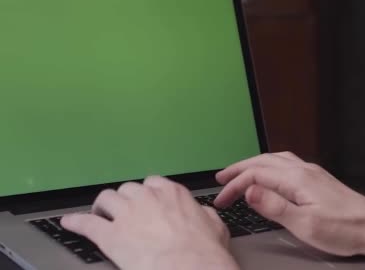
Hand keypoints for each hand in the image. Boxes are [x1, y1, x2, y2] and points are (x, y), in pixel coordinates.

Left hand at [61, 176, 238, 269]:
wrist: (188, 267)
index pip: (152, 183)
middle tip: (123, 210)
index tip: (145, 201)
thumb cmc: (203, 251)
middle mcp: (147, 198)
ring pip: (106, 199)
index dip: (147, 193)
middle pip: (127, 189)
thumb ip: (205, 214)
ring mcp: (126, 215)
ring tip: (99, 213)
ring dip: (102, 207)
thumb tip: (204, 214)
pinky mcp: (109, 235)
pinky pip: (86, 223)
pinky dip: (76, 222)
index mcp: (172, 193)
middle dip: (125, 199)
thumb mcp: (215, 226)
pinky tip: (70, 223)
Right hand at [214, 152, 364, 256]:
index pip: (256, 174)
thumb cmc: (344, 228)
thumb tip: (249, 191)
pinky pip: (286, 164)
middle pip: (263, 161)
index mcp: (297, 179)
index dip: (235, 184)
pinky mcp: (318, 179)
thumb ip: (275, 206)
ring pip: (275, 160)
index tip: (222, 198)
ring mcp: (312, 172)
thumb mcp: (305, 223)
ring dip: (254, 165)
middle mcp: (304, 170)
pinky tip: (270, 175)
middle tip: (221, 179)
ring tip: (240, 173)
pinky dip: (269, 167)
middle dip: (239, 169)